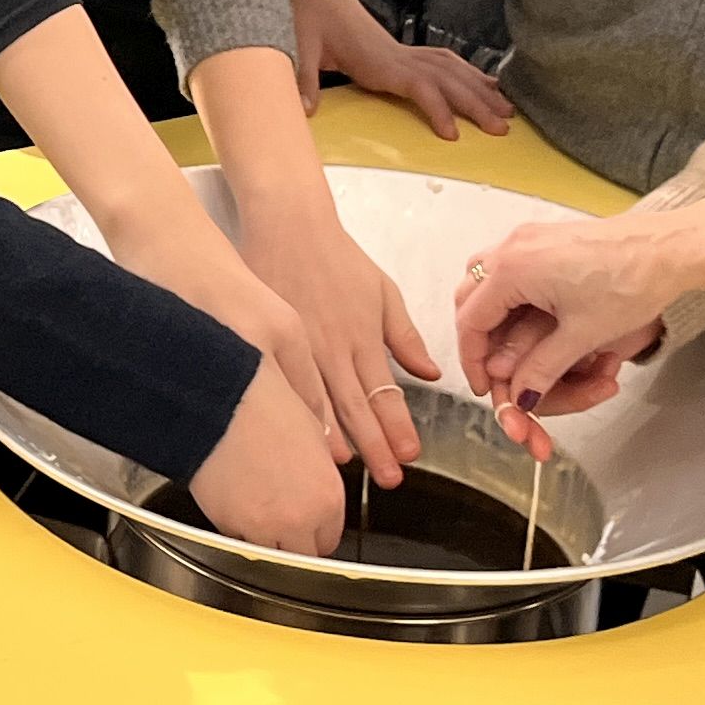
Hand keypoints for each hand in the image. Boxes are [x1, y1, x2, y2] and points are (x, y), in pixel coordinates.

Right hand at [182, 359, 359, 554]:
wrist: (220, 401)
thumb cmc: (263, 407)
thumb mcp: (312, 439)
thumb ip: (320, 477)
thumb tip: (316, 489)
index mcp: (327, 498)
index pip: (330, 538)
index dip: (318, 528)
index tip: (310, 522)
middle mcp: (298, 520)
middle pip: (304, 555)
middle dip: (296, 540)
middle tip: (284, 519)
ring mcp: (261, 528)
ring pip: (270, 554)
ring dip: (266, 539)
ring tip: (257, 507)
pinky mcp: (227, 526)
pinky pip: (238, 540)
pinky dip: (238, 529)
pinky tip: (237, 500)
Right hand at [223, 164, 437, 478]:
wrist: (289, 226)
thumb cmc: (336, 256)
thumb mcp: (383, 292)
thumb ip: (405, 337)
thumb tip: (430, 373)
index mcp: (364, 337)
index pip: (386, 393)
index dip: (398, 428)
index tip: (409, 455)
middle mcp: (334, 347)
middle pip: (357, 407)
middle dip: (375, 447)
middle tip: (389, 478)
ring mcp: (301, 346)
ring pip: (321, 402)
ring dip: (336, 438)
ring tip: (346, 469)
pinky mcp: (274, 341)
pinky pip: (288, 386)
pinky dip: (298, 414)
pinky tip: (302, 438)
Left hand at [295, 0, 512, 140]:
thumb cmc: (309, 22)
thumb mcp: (300, 46)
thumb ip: (303, 76)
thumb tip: (304, 109)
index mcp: (379, 60)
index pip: (419, 85)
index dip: (437, 107)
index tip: (453, 134)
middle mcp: (401, 56)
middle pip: (447, 79)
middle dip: (477, 103)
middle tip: (502, 130)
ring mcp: (407, 53)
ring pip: (453, 70)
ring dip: (482, 90)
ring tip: (508, 113)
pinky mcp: (406, 54)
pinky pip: (446, 63)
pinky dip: (471, 74)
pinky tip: (489, 86)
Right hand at [453, 217, 681, 444]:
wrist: (670, 247)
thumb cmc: (631, 283)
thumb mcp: (582, 335)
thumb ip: (542, 368)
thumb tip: (522, 397)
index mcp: (512, 269)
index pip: (471, 321)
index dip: (472, 359)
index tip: (484, 385)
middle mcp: (513, 247)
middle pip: (469, 297)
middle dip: (477, 338)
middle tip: (491, 370)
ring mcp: (529, 238)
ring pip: (486, 279)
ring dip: (492, 315)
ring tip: (507, 347)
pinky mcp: (548, 237)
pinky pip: (510, 266)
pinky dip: (510, 296)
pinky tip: (529, 317)